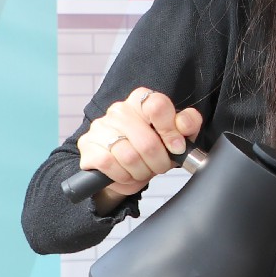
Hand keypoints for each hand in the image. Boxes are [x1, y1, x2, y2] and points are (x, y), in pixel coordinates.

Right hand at [77, 87, 202, 197]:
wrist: (125, 171)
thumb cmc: (152, 150)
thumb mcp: (176, 137)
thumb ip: (187, 124)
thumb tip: (184, 125)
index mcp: (141, 101)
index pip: (157, 105)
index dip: (170, 131)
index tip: (176, 147)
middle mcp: (119, 110)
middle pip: (147, 141)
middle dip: (159, 162)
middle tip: (159, 165)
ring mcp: (101, 127)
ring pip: (129, 156)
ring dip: (141, 171)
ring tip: (142, 170)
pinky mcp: (88, 145)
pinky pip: (109, 164)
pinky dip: (123, 175)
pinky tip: (126, 173)